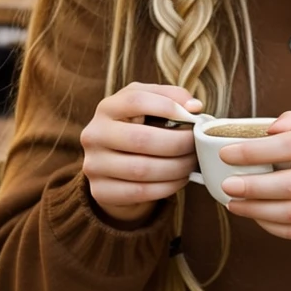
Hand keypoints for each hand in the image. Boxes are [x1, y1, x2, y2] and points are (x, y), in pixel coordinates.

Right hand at [80, 82, 202, 224]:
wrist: (114, 162)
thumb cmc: (140, 125)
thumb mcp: (152, 104)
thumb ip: (173, 97)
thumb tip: (194, 107)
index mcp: (107, 107)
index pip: (136, 101)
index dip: (169, 108)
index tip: (192, 118)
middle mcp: (94, 134)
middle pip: (142, 139)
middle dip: (179, 144)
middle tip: (197, 145)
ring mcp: (93, 165)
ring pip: (142, 169)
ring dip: (177, 167)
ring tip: (191, 162)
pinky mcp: (100, 191)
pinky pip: (140, 192)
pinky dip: (167, 187)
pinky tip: (180, 178)